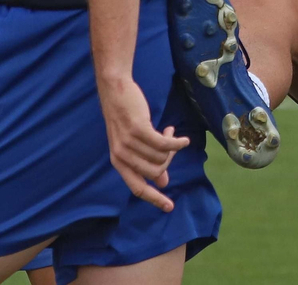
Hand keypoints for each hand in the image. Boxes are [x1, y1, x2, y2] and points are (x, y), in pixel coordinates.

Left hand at [98, 74, 190, 211]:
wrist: (115, 90)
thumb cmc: (125, 116)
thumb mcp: (134, 143)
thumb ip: (146, 162)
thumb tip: (163, 182)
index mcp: (118, 162)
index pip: (137, 188)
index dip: (154, 198)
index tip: (169, 207)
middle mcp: (121, 155)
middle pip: (156, 171)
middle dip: (169, 160)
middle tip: (171, 144)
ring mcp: (129, 143)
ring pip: (161, 156)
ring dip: (171, 146)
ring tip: (170, 131)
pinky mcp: (138, 129)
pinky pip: (164, 143)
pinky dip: (176, 141)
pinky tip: (182, 138)